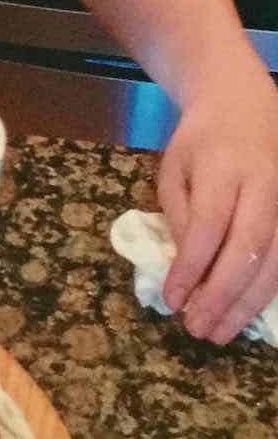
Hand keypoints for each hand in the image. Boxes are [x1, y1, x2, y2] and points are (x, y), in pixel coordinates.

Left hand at [158, 66, 277, 342]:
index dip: (192, 268)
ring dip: (246, 304)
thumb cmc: (201, 143)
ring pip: (276, 262)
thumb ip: (181, 217)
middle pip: (249, 248)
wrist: (245, 106)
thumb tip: (187, 271)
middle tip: (196, 328)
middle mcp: (266, 185)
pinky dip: (265, 292)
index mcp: (226, 167)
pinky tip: (243, 314)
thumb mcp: (175, 170)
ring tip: (217, 333)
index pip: (210, 225)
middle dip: (222, 295)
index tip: (172, 301)